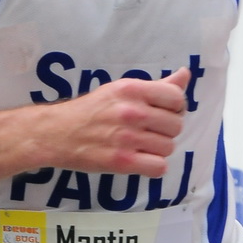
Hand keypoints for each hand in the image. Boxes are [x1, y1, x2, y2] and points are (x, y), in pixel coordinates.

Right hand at [48, 69, 191, 177]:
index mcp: (132, 89)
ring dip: (158, 149)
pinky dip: (152, 166)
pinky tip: (139, 160)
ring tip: (140, 145)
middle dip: (165, 130)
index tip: (162, 112)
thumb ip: (157, 86)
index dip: (174, 108)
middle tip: (148, 131)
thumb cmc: (92, 110)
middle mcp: (132, 112)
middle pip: (176, 125)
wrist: (57, 133)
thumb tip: (186, 74)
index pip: (176, 98)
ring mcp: (127, 138)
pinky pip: (159, 167)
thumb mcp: (121, 89)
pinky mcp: (122, 162)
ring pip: (169, 147)